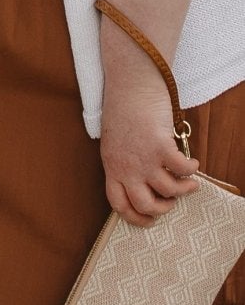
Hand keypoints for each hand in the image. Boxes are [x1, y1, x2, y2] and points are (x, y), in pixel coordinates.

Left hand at [100, 77, 199, 224]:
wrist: (130, 84)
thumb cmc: (123, 109)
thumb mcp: (114, 140)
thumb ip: (124, 160)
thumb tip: (143, 179)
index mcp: (111, 165)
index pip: (118, 203)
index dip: (135, 217)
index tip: (149, 220)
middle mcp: (126, 166)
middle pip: (144, 205)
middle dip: (162, 209)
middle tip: (171, 202)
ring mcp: (143, 158)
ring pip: (168, 191)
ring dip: (183, 190)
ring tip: (190, 183)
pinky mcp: (160, 146)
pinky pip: (182, 169)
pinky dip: (191, 169)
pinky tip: (193, 163)